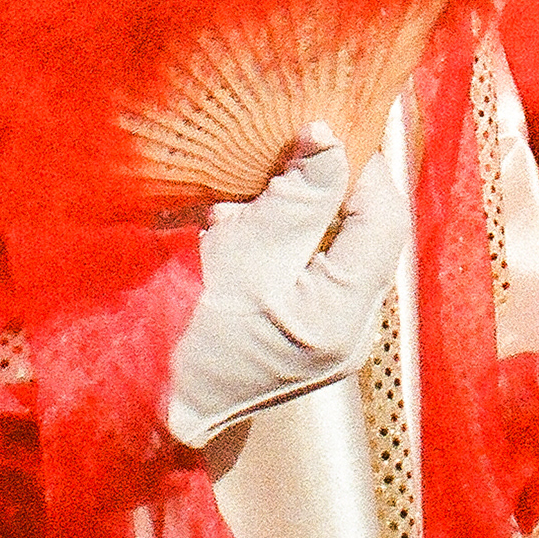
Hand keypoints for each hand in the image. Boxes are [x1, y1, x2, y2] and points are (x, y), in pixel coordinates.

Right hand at [163, 127, 410, 449]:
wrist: (153, 404)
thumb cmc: (191, 328)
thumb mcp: (246, 252)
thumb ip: (300, 196)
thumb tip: (334, 139)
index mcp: (345, 315)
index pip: (385, 219)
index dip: (362, 167)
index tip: (321, 133)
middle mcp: (355, 331)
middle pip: (367, 234)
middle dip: (331, 187)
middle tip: (285, 159)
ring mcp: (335, 339)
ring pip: (342, 248)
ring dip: (306, 211)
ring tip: (255, 200)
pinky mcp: (311, 336)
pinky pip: (321, 271)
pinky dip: (293, 240)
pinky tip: (250, 231)